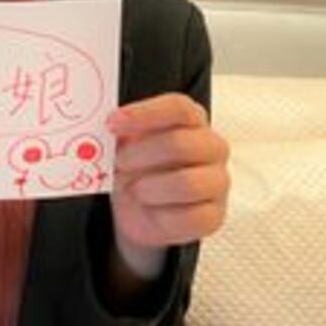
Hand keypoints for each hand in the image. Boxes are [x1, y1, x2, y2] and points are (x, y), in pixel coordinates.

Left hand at [106, 94, 229, 251]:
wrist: (141, 209)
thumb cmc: (139, 167)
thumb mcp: (126, 143)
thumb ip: (121, 130)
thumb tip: (108, 125)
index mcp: (192, 120)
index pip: (178, 108)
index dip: (144, 114)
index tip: (112, 123)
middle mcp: (212, 147)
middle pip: (180, 144)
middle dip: (141, 154)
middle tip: (119, 162)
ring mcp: (217, 182)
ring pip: (186, 183)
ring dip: (148, 187)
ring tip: (134, 189)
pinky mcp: (214, 216)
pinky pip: (190, 217)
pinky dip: (160, 215)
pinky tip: (150, 209)